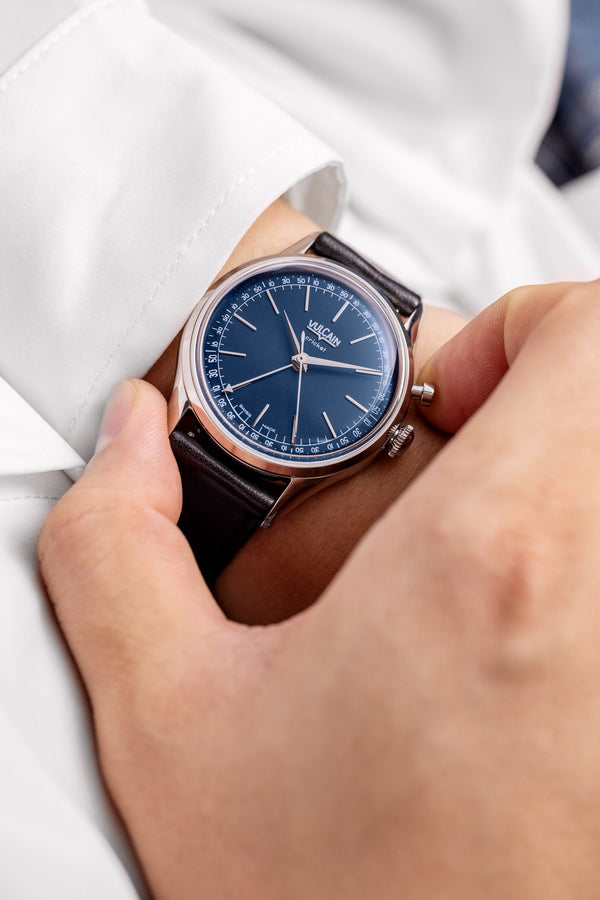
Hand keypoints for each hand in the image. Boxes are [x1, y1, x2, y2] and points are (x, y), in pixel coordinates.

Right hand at [39, 281, 599, 896]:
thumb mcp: (173, 727)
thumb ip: (120, 549)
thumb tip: (127, 443)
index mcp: (500, 558)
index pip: (592, 329)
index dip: (526, 327)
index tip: (455, 393)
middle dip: (544, 397)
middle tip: (464, 462)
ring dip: (565, 479)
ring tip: (480, 554)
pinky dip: (581, 557)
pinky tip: (521, 632)